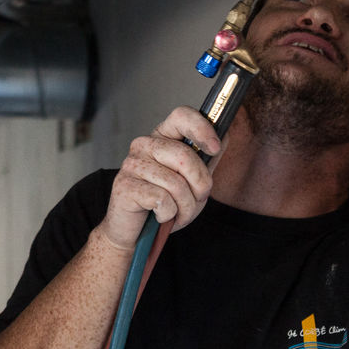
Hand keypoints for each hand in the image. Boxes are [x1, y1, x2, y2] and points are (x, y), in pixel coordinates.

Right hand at [98, 107, 221, 250]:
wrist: (136, 233)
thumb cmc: (164, 203)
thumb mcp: (193, 179)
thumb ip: (206, 158)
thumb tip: (224, 134)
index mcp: (161, 137)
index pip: (181, 116)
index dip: (202, 129)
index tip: (215, 149)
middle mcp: (144, 145)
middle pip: (185, 156)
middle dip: (200, 186)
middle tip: (196, 200)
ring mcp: (131, 164)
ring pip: (175, 184)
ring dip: (185, 207)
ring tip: (178, 213)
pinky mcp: (124, 185)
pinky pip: (162, 200)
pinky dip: (168, 214)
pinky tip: (160, 215)